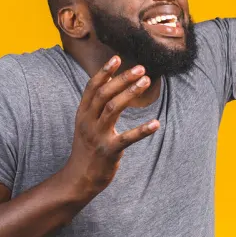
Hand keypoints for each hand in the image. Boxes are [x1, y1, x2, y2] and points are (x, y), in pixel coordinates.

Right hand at [63, 56, 159, 197]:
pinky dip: (142, 130)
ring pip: (113, 109)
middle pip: (104, 94)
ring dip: (130, 93)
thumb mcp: (85, 125)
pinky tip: (156, 124)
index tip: (117, 58)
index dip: (104, 72)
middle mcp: (88, 122)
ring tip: (146, 82)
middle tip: (141, 68)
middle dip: (122, 79)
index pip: (92, 88)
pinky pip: (127, 139)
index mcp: (82, 114)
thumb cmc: (87, 149)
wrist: (79, 179)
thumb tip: (109, 81)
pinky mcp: (109, 151)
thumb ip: (95, 106)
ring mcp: (98, 136)